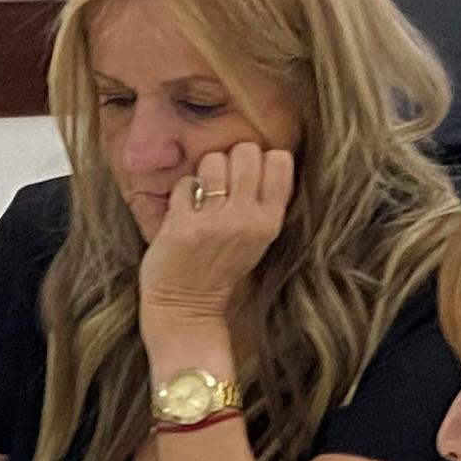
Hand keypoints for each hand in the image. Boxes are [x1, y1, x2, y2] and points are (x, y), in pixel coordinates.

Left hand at [138, 141, 293, 347]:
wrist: (186, 309)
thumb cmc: (220, 269)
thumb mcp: (257, 239)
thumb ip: (262, 202)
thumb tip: (260, 156)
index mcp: (270, 222)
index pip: (280, 160)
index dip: (260, 160)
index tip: (246, 178)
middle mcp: (246, 220)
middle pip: (246, 151)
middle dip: (230, 160)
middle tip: (220, 185)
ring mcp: (215, 223)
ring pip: (213, 160)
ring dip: (203, 173)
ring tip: (201, 198)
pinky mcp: (183, 227)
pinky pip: (184, 183)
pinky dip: (180, 194)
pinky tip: (183, 214)